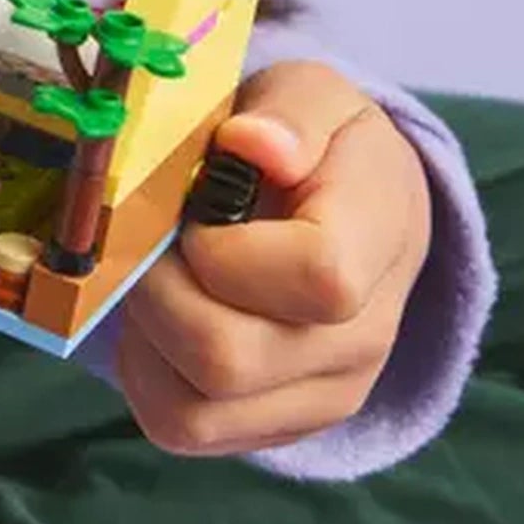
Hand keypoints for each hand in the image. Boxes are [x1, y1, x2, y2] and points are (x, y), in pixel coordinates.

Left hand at [118, 60, 430, 456]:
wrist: (354, 205)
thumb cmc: (320, 143)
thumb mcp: (313, 94)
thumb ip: (292, 114)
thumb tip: (253, 145)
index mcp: (380, 241)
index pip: (318, 280)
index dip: (227, 249)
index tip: (197, 209)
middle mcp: (363, 340)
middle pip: (228, 358)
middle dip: (156, 291)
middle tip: (145, 241)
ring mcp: (324, 396)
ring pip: (194, 409)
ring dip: (143, 338)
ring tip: (154, 276)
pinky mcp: (278, 428)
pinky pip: (180, 428)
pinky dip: (145, 374)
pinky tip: (158, 318)